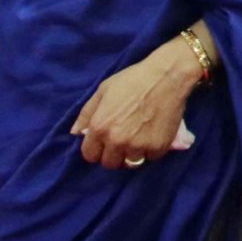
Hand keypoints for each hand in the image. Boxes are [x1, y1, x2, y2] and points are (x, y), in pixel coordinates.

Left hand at [72, 38, 199, 168]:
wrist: (167, 76)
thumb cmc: (132, 80)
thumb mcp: (103, 91)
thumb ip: (86, 114)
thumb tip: (75, 133)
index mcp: (100, 127)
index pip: (90, 155)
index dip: (96, 149)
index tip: (104, 142)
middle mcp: (117, 141)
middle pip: (110, 164)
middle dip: (113, 154)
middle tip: (122, 140)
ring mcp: (139, 146)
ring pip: (130, 164)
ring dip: (132, 154)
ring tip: (138, 139)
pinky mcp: (158, 147)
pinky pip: (150, 158)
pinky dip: (151, 150)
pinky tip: (153, 135)